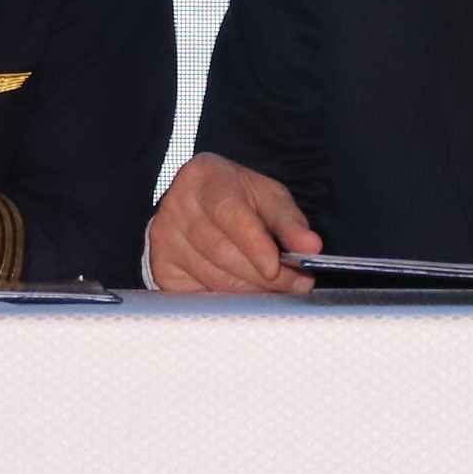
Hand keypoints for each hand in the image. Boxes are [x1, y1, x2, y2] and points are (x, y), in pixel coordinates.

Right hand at [147, 152, 318, 294]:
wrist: (199, 204)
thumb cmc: (239, 199)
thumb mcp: (268, 198)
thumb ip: (290, 222)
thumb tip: (311, 246)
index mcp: (204, 176)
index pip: (229, 213)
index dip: (253, 243)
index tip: (275, 267)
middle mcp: (176, 204)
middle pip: (221, 250)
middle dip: (263, 275)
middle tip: (296, 284)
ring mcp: (164, 237)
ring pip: (212, 275)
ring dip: (251, 290)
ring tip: (277, 289)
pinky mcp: (161, 266)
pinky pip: (199, 292)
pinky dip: (229, 298)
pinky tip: (247, 293)